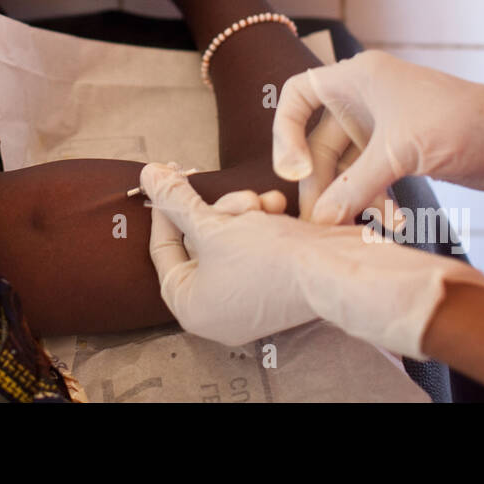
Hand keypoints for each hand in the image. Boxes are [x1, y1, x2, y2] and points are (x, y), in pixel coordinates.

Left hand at [143, 161, 483, 359]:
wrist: (338, 270)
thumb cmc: (271, 257)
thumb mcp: (214, 224)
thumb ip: (175, 200)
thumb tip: (146, 175)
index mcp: (190, 306)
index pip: (163, 248)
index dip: (165, 207)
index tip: (169, 174)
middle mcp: (216, 309)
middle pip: (198, 241)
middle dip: (217, 211)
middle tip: (236, 196)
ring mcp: (246, 300)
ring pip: (228, 238)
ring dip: (243, 212)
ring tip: (262, 203)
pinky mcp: (273, 284)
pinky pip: (254, 247)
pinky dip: (262, 224)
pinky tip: (277, 208)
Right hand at [272, 50, 483, 224]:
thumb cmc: (462, 125)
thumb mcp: (401, 154)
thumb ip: (355, 187)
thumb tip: (319, 219)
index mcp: (356, 78)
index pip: (296, 96)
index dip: (285, 133)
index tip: (295, 171)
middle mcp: (363, 98)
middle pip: (317, 143)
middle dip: (319, 183)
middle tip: (318, 222)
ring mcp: (381, 126)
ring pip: (344, 167)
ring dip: (348, 199)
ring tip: (352, 231)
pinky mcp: (399, 151)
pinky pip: (370, 178)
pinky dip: (374, 200)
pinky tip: (391, 224)